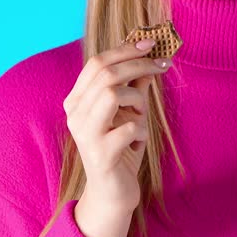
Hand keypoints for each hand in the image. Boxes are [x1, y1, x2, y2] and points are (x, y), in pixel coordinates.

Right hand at [62, 37, 170, 215]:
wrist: (112, 193)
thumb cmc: (121, 149)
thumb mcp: (128, 113)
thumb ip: (134, 87)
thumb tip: (150, 58)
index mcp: (77, 101)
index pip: (97, 63)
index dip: (125, 49)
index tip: (151, 44)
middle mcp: (75, 115)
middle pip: (106, 74)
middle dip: (139, 64)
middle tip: (162, 65)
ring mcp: (85, 134)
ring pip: (114, 95)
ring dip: (137, 102)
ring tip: (140, 119)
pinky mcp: (100, 154)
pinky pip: (130, 127)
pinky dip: (142, 131)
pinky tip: (137, 143)